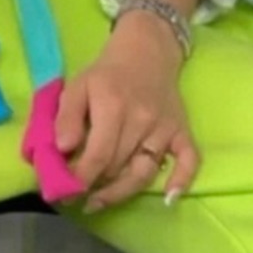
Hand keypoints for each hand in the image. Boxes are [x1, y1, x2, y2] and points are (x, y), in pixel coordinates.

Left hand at [56, 12, 200, 213]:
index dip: (80, 180)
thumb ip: (66, 117)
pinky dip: (182, 180)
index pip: (98, 156)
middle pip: (117, 169)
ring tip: (97, 202)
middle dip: (93, 187)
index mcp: (114, 107)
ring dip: (119, 194)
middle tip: (75, 196)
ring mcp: (163, 128)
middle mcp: (141, 120)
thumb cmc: (107, 74)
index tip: (64, 193)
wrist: (147, 49)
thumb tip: (62, 149)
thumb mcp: (78, 86)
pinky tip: (170, 199)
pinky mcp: (181, 131)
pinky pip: (189, 159)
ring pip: (143, 173)